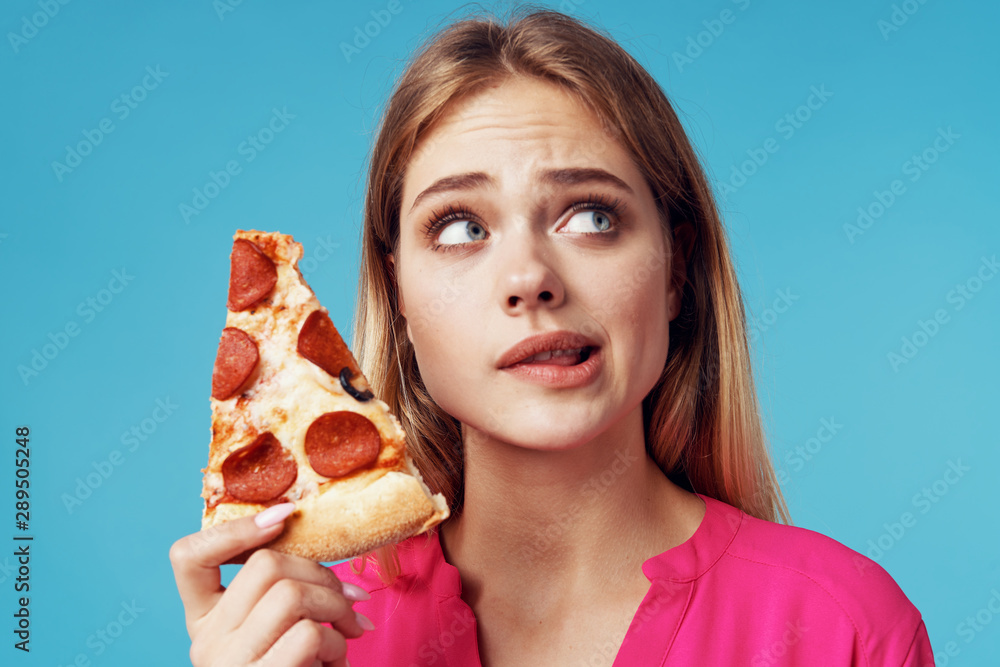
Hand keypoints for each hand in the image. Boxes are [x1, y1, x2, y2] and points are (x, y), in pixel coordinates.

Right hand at [169, 503, 370, 666]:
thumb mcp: (279, 630)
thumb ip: (281, 592)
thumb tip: (305, 531)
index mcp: (204, 621)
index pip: (187, 556)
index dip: (235, 528)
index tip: (284, 515)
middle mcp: (204, 642)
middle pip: (263, 565)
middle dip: (320, 572)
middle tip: (349, 600)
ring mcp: (227, 664)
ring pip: (289, 593)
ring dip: (335, 608)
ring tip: (346, 634)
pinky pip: (307, 634)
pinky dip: (336, 643)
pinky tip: (336, 664)